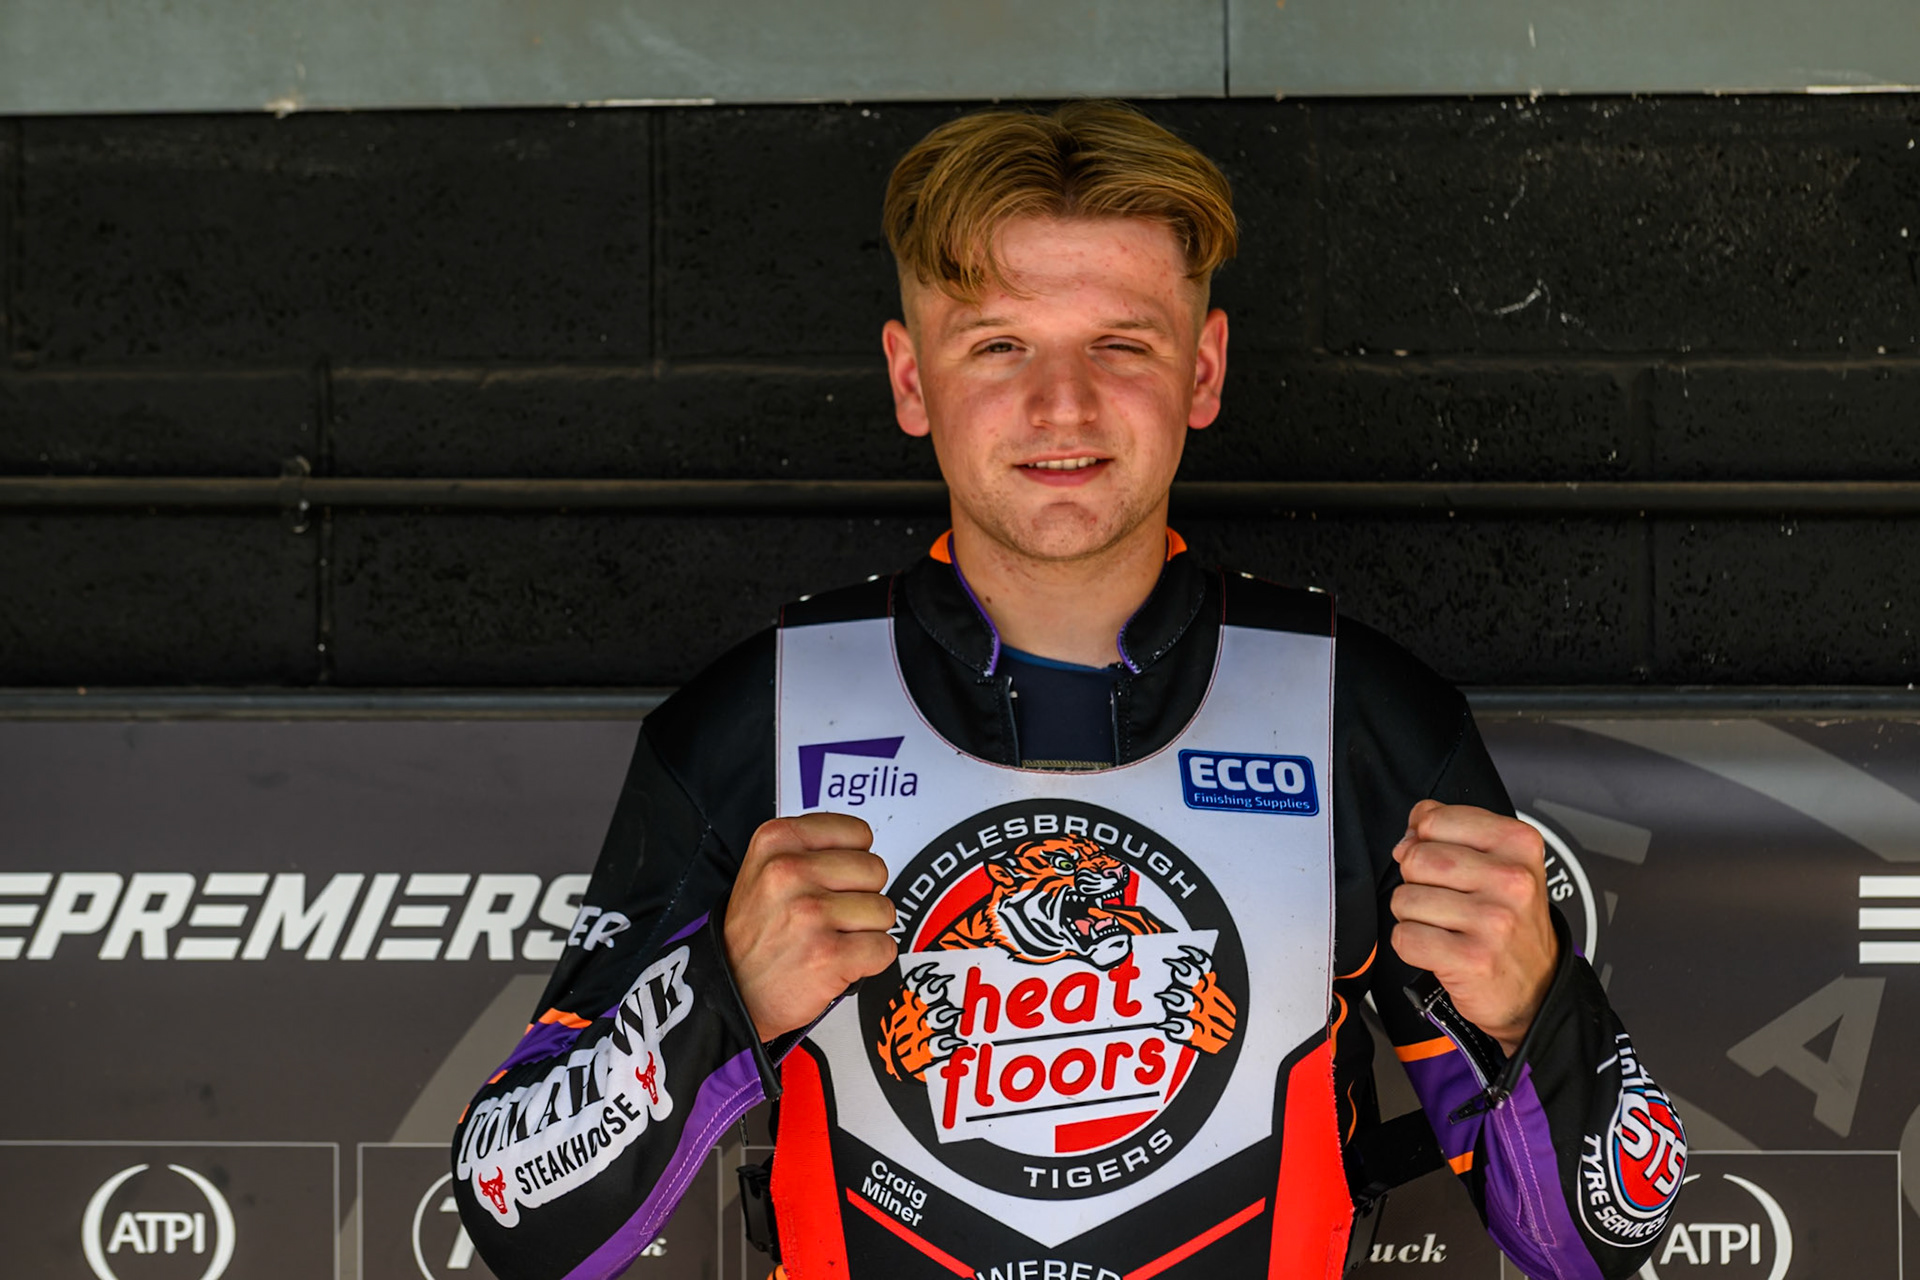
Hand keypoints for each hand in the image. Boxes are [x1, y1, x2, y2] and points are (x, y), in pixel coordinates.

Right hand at [723, 813, 898, 1041]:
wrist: (732, 992)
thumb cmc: (755, 935)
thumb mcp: (763, 868)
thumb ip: (810, 849)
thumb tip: (863, 848)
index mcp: (777, 841)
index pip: (858, 833)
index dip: (854, 861)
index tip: (833, 881)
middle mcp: (790, 872)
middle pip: (875, 870)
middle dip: (862, 896)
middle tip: (830, 917)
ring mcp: (810, 914)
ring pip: (884, 910)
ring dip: (866, 930)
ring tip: (830, 939)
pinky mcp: (829, 955)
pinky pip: (884, 947)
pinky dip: (869, 960)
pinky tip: (839, 961)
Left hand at [1389, 800, 1557, 1054]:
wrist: (1537, 987)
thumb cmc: (1508, 921)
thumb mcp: (1497, 861)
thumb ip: (1450, 831)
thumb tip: (1409, 832)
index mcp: (1517, 843)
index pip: (1433, 819)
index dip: (1423, 842)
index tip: (1442, 864)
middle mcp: (1512, 879)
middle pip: (1415, 858)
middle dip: (1415, 881)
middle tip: (1444, 902)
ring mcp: (1494, 921)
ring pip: (1404, 899)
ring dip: (1412, 916)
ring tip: (1445, 927)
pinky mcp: (1472, 959)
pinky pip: (1405, 938)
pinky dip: (1411, 946)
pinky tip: (1439, 949)